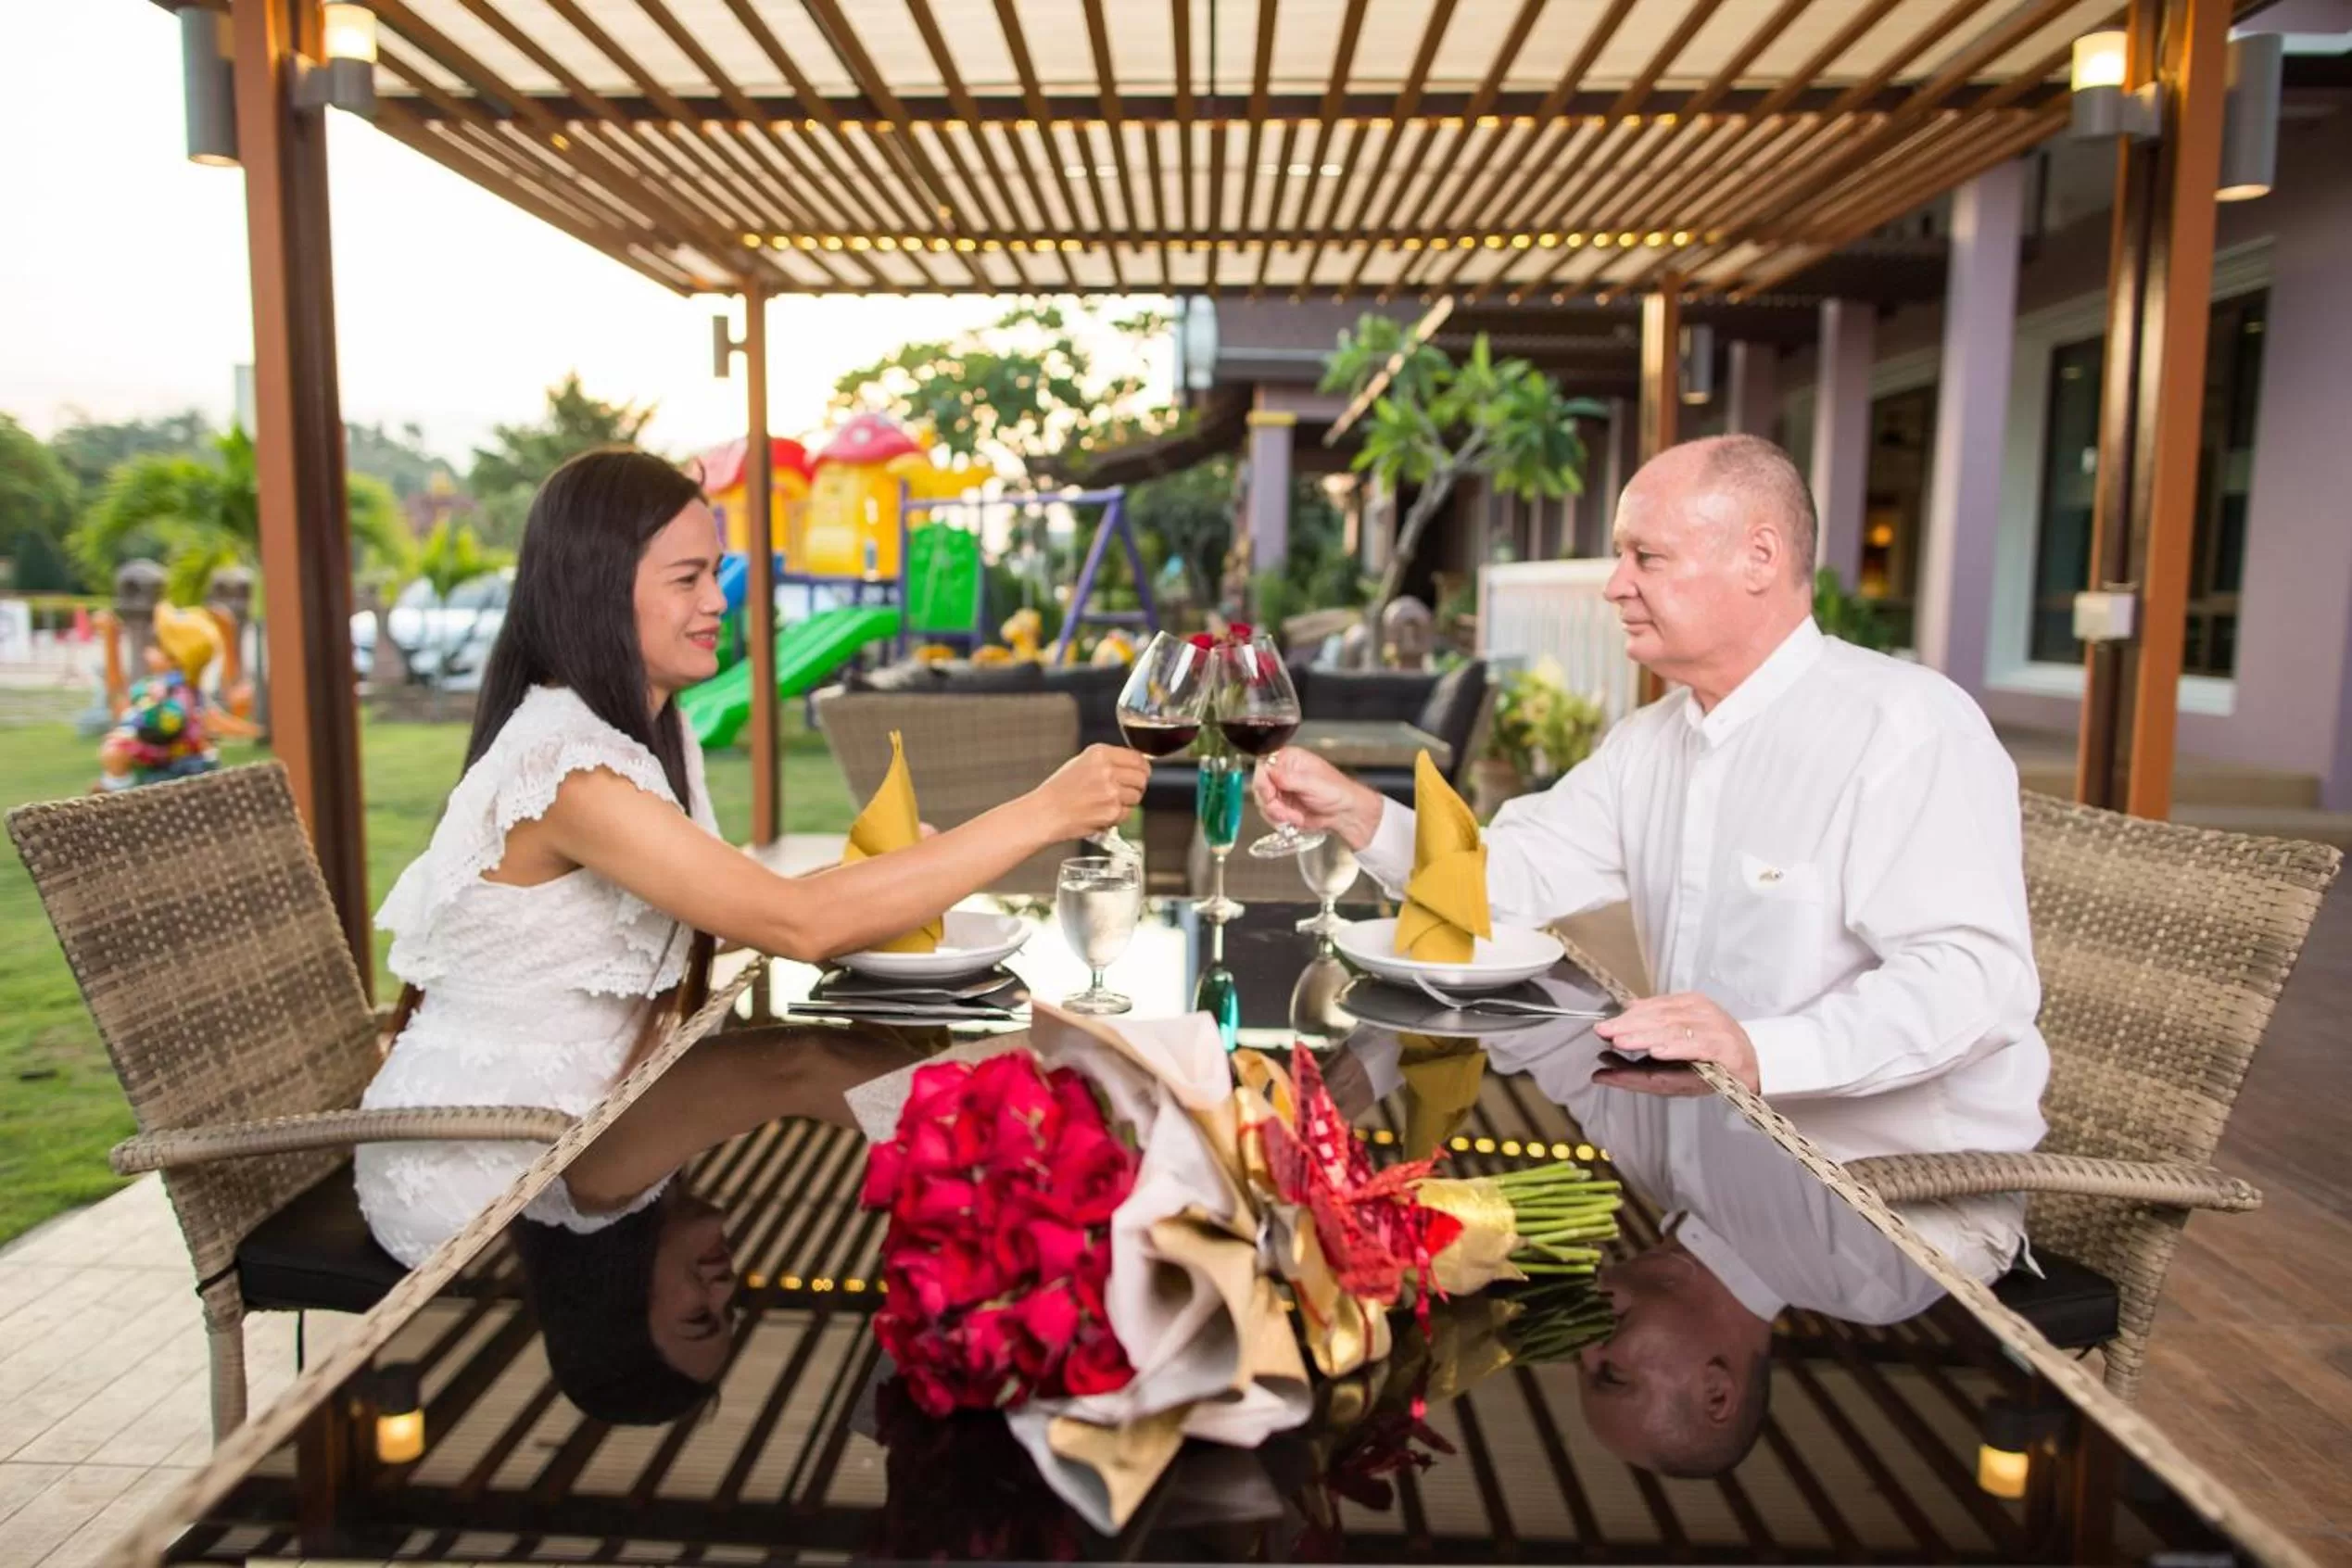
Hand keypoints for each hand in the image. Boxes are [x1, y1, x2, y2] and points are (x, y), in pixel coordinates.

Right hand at [1033, 745, 1151, 840]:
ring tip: (1108, 802)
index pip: (1138, 758)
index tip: (1141, 773)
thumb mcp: (1082, 762)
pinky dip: (1119, 815)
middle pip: (1142, 777)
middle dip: (1137, 785)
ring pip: (1137, 796)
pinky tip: (1102, 812)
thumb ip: (1108, 761)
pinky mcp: (1112, 811)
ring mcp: (1111, 792)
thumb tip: (1133, 765)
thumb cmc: (1060, 790)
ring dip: (1128, 801)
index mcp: (1100, 753)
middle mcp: (1107, 770)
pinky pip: (1128, 813)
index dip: (1142, 768)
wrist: (1046, 813)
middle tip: (1126, 790)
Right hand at [1253, 747, 1384, 849]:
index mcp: (1289, 759)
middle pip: (1259, 785)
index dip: (1262, 780)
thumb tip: (1270, 771)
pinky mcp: (1282, 807)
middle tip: (1283, 811)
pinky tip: (1293, 819)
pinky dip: (1279, 820)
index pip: (1264, 764)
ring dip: (1276, 813)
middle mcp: (1282, 773)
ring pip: (1262, 802)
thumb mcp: (1313, 783)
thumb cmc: (1337, 792)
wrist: (1345, 814)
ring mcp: (1281, 791)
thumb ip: (1289, 778)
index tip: (1269, 793)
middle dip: (1270, 801)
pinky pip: (1269, 814)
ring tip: (1293, 816)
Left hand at [1591, 993, 1759, 1094]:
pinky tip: (1656, 1053)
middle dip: (1629, 1026)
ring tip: (1622, 1043)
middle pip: (1659, 1017)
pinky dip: (1675, 1049)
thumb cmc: (1715, 1051)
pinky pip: (1696, 1047)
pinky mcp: (1724, 1048)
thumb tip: (1628, 1009)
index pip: (1654, 1007)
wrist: (1756, 1064)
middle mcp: (1702, 1011)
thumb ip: (1658, 1023)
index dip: (1627, 1016)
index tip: (1604, 1026)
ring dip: (1645, 1037)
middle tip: (1605, 1033)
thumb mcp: (1684, 1033)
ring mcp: (1714, 1028)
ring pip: (1673, 1030)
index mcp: (1691, 1003)